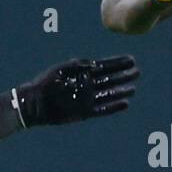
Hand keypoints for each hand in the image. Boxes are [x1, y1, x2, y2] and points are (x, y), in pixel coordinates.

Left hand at [10, 56, 140, 128]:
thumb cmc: (46, 82)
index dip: (118, 62)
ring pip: (109, 94)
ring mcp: (87, 99)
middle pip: (110, 79)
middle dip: (124, 75)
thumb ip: (78, 66)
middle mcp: (88, 85)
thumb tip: (95, 64)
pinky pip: (103, 110)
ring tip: (134, 88)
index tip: (131, 59)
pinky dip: (114, 107)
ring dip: (121, 91)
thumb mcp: (62, 69)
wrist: (35, 103)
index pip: (105, 65)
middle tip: (137, 71)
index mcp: (83, 72)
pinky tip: (125, 104)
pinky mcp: (85, 112)